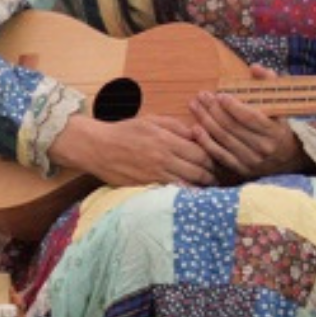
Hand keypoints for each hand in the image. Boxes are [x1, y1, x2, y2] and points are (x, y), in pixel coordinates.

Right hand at [47, 113, 218, 187]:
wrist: (97, 147)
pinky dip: (183, 195)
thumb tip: (197, 134)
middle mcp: (163, 158)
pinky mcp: (146, 186)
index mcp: (166, 139)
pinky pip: (171, 192)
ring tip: (210, 190)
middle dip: (211, 176)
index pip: (200, 153)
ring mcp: (154, 174)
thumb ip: (176, 126)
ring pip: (187, 184)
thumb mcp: (151, 120)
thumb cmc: (125, 131)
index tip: (218, 163)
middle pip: (198, 170)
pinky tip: (190, 196)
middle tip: (218, 179)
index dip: (213, 159)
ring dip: (201, 188)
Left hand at [188, 70, 313, 181]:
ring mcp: (252, 161)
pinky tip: (195, 129)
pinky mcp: (241, 169)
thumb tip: (254, 67)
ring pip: (224, 139)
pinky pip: (219, 155)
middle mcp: (263, 147)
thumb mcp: (279, 103)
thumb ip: (268, 82)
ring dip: (206, 122)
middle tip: (201, 96)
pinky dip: (206, 142)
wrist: (288, 157)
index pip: (250, 118)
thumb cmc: (279, 124)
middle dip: (214, 110)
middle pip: (233, 127)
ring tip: (195, 106)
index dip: (233, 107)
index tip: (220, 95)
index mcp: (274, 131)